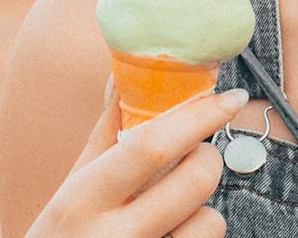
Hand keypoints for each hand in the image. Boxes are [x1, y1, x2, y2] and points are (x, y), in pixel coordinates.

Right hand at [26, 78, 248, 237]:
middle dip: (208, 157)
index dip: (199, 116)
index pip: (151, 145)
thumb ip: (104, 136)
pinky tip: (173, 236)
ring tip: (173, 214)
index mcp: (81, 199)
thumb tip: (122, 75)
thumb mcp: (72, 189)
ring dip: (204, 208)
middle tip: (197, 155)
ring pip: (211, 221)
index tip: (233, 96)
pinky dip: (197, 236)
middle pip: (194, 179)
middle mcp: (112, 236)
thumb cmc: (64, 235)